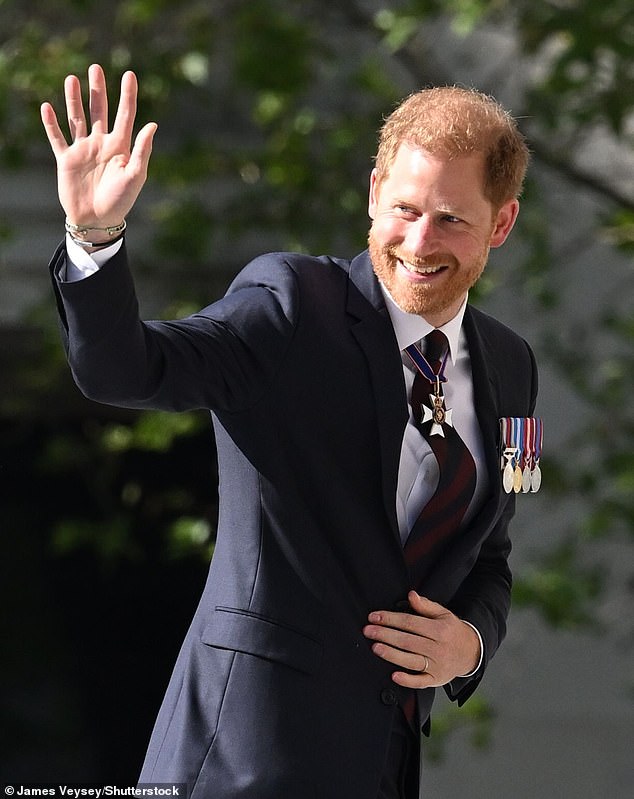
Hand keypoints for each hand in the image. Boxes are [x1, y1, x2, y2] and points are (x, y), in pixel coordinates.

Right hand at [40, 63, 156, 237]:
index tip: (130, 74)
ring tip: (72, 79)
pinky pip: (57, 137)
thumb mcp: (135, 176)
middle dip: (97, 91)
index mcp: (120, 147)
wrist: (97, 221)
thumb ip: (141, 150)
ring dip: (74, 100)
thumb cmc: (120, 201)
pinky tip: (47, 107)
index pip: (125, 115)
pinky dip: (51, 124)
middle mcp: (101, 144)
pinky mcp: (66, 159)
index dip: (128, 95)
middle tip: (95, 68)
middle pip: (99, 111)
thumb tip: (152, 125)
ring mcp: (83, 150)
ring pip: (77, 119)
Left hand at [363, 591, 479, 687]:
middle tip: (369, 631)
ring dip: (391, 654)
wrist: (471, 652)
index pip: (410, 623)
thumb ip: (426, 605)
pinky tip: (394, 675)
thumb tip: (411, 595)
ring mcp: (437, 665)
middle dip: (385, 635)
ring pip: (411, 660)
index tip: (375, 617)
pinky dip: (407, 679)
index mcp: (439, 630)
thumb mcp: (444, 614)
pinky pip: (420, 681)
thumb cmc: (452, 631)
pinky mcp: (436, 679)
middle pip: (407, 641)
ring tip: (376, 647)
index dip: (390, 619)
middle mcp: (438, 648)